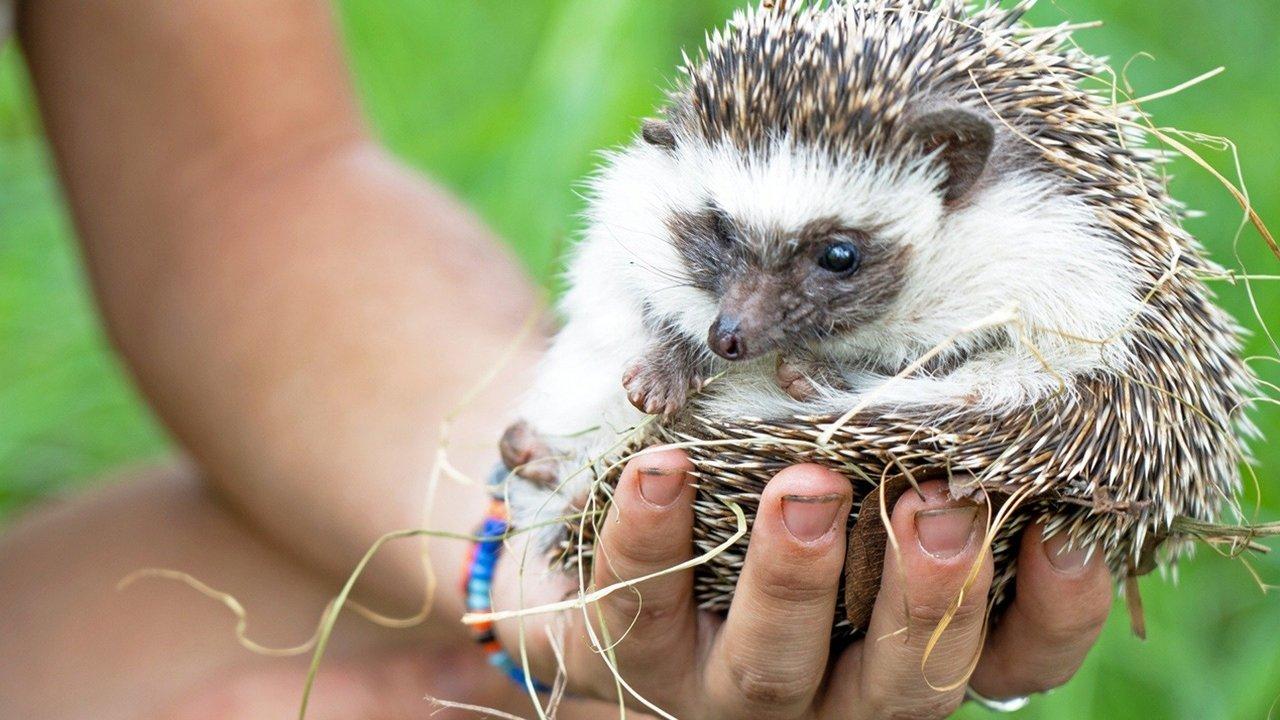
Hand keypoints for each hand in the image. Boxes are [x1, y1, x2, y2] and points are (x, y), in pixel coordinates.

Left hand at [493, 448, 1112, 718]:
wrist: (607, 555)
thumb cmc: (759, 497)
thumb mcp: (847, 478)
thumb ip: (906, 445)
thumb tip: (990, 333)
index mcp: (896, 652)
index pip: (1009, 661)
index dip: (1054, 613)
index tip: (1071, 530)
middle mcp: (825, 694)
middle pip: (903, 681)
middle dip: (928, 596)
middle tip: (937, 508)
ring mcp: (717, 690)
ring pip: (772, 664)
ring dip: (794, 575)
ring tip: (804, 486)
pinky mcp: (620, 661)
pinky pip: (634, 605)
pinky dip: (650, 532)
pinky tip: (661, 463)